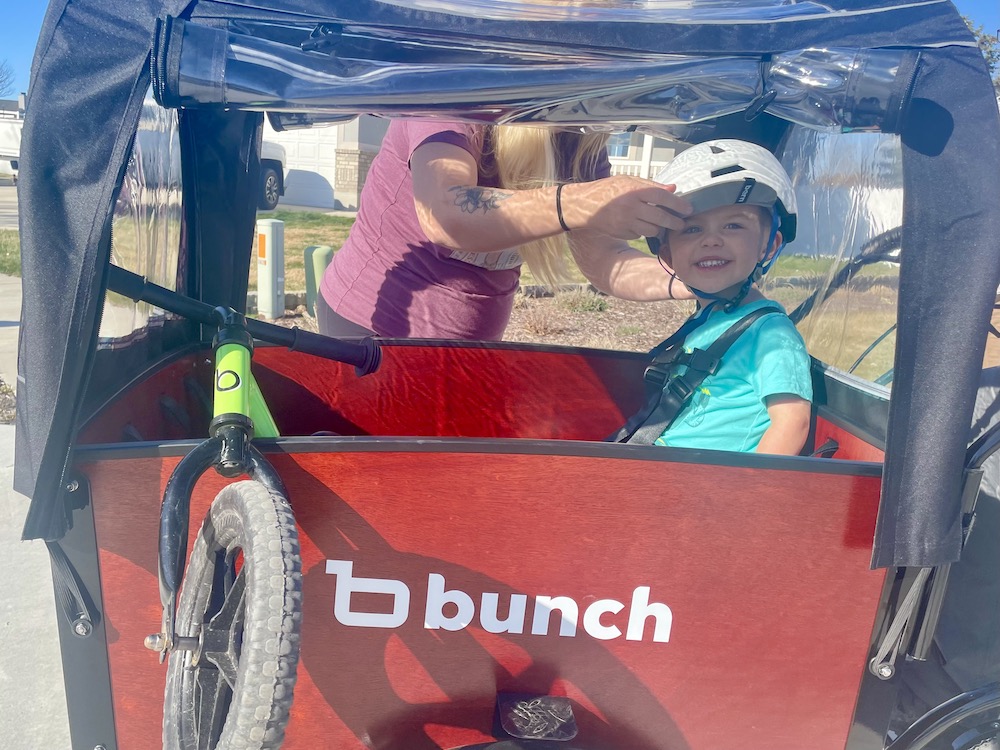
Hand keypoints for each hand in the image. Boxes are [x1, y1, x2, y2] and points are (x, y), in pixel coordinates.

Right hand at [560, 176, 693, 239]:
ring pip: (652, 230)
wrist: (585, 206)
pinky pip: (640, 234)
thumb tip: (673, 188)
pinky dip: (644, 231)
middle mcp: (632, 207)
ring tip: (662, 224)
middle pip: (661, 218)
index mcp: (635, 190)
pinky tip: (641, 225)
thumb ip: (651, 185)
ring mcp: (627, 222)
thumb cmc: (608, 190)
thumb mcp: (629, 181)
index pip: (663, 197)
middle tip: (681, 223)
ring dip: (660, 228)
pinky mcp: (622, 233)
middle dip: (674, 222)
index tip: (688, 209)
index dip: (678, 204)